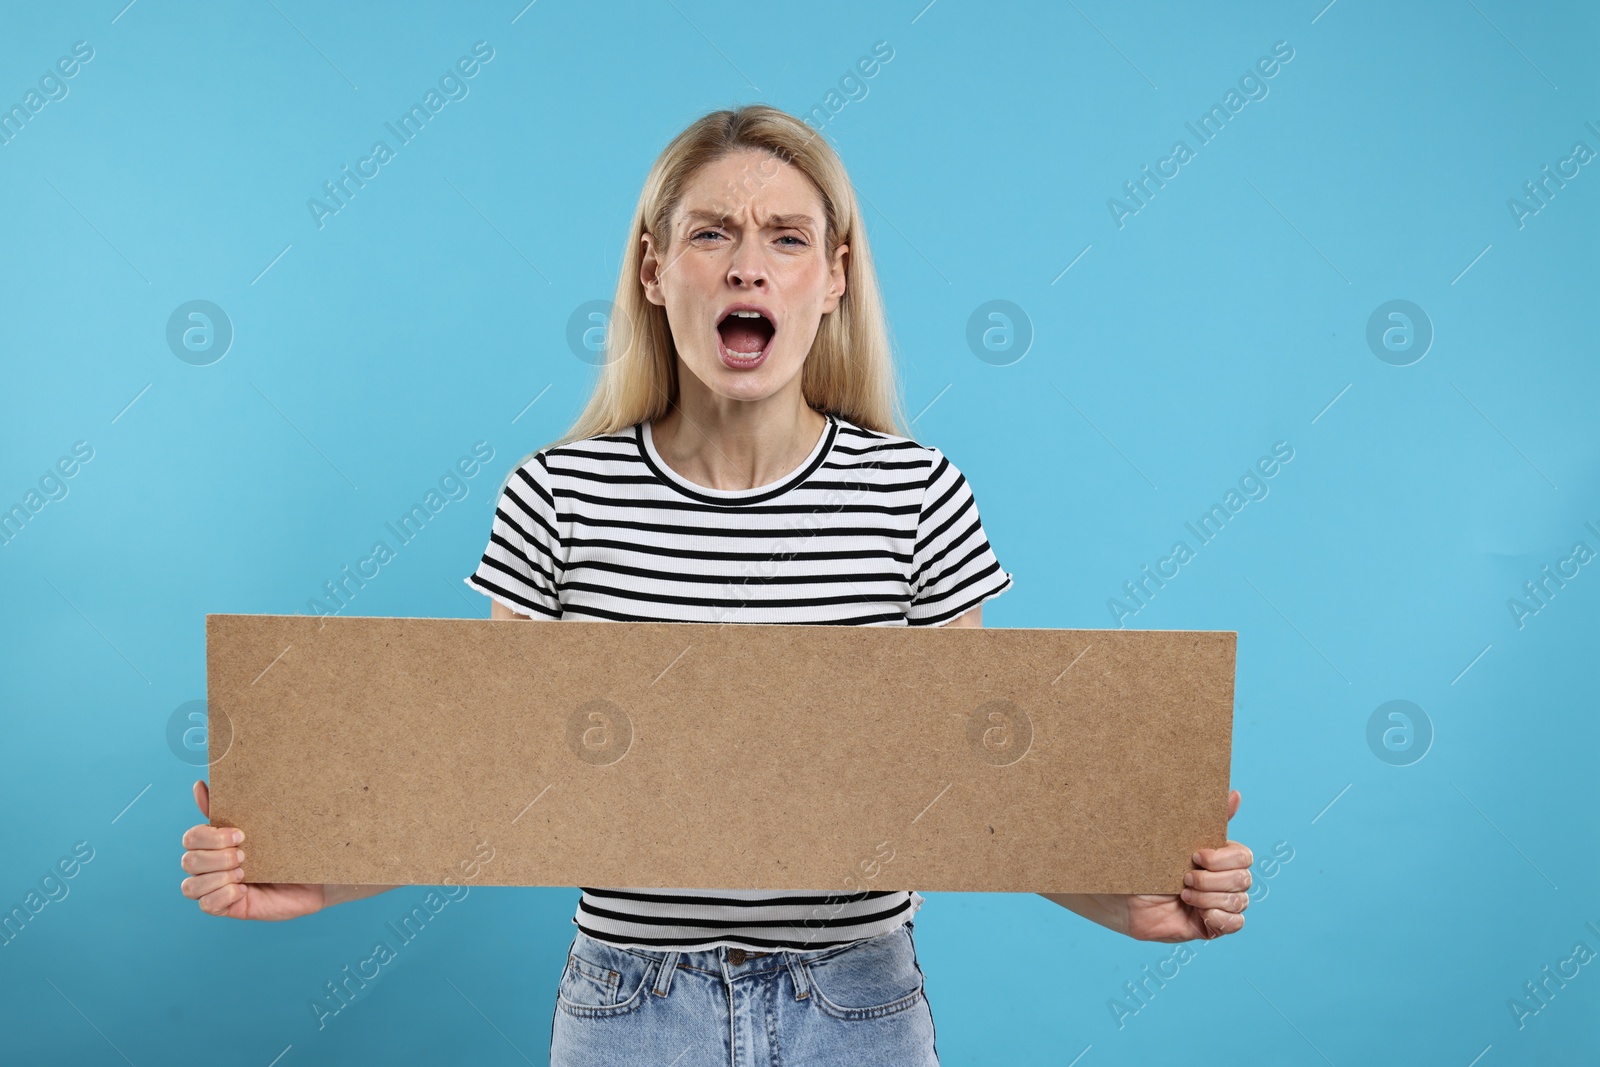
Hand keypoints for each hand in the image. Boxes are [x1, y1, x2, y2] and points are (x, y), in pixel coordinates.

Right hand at [180, 780, 324, 920]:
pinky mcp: (226, 907)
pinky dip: (223, 896)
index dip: (210, 837)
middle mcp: (209, 867)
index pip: (190, 838)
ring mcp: (215, 888)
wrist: (313, 875)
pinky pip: (206, 905)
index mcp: (213, 844)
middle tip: (245, 855)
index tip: (241, 834)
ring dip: (219, 878)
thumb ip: (230, 810)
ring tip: (245, 873)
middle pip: (188, 861)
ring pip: (190, 886)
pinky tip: (244, 890)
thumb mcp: (262, 827)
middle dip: (217, 858)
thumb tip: (199, 786)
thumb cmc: (287, 848)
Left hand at [1123, 788, 1252, 942]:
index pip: (1244, 856)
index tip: (1195, 856)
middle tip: (1185, 878)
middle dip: (1212, 879)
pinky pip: (1235, 923)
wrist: (1126, 898)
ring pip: (1239, 901)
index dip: (1223, 859)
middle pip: (1244, 879)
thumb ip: (1206, 820)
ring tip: (1185, 896)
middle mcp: (1225, 880)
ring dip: (1209, 898)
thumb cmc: (1148, 865)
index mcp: (1219, 858)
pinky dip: (1218, 917)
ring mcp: (1221, 903)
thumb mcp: (1175, 840)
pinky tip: (1200, 913)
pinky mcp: (1214, 926)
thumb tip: (1236, 794)